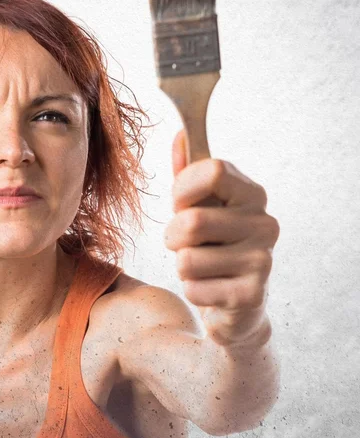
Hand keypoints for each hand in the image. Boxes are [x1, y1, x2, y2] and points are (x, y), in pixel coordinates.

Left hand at [164, 129, 279, 346]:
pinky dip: (192, 290)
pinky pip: (193, 288)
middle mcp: (265, 223)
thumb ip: (187, 173)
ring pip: (186, 259)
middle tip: (186, 244)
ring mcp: (262, 260)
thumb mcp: (198, 205)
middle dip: (174, 236)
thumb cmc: (211, 244)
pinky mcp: (252, 294)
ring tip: (202, 266)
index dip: (183, 189)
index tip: (182, 204)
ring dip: (182, 266)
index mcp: (251, 193)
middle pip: (192, 220)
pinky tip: (211, 288)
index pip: (210, 170)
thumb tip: (179, 135)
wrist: (236, 302)